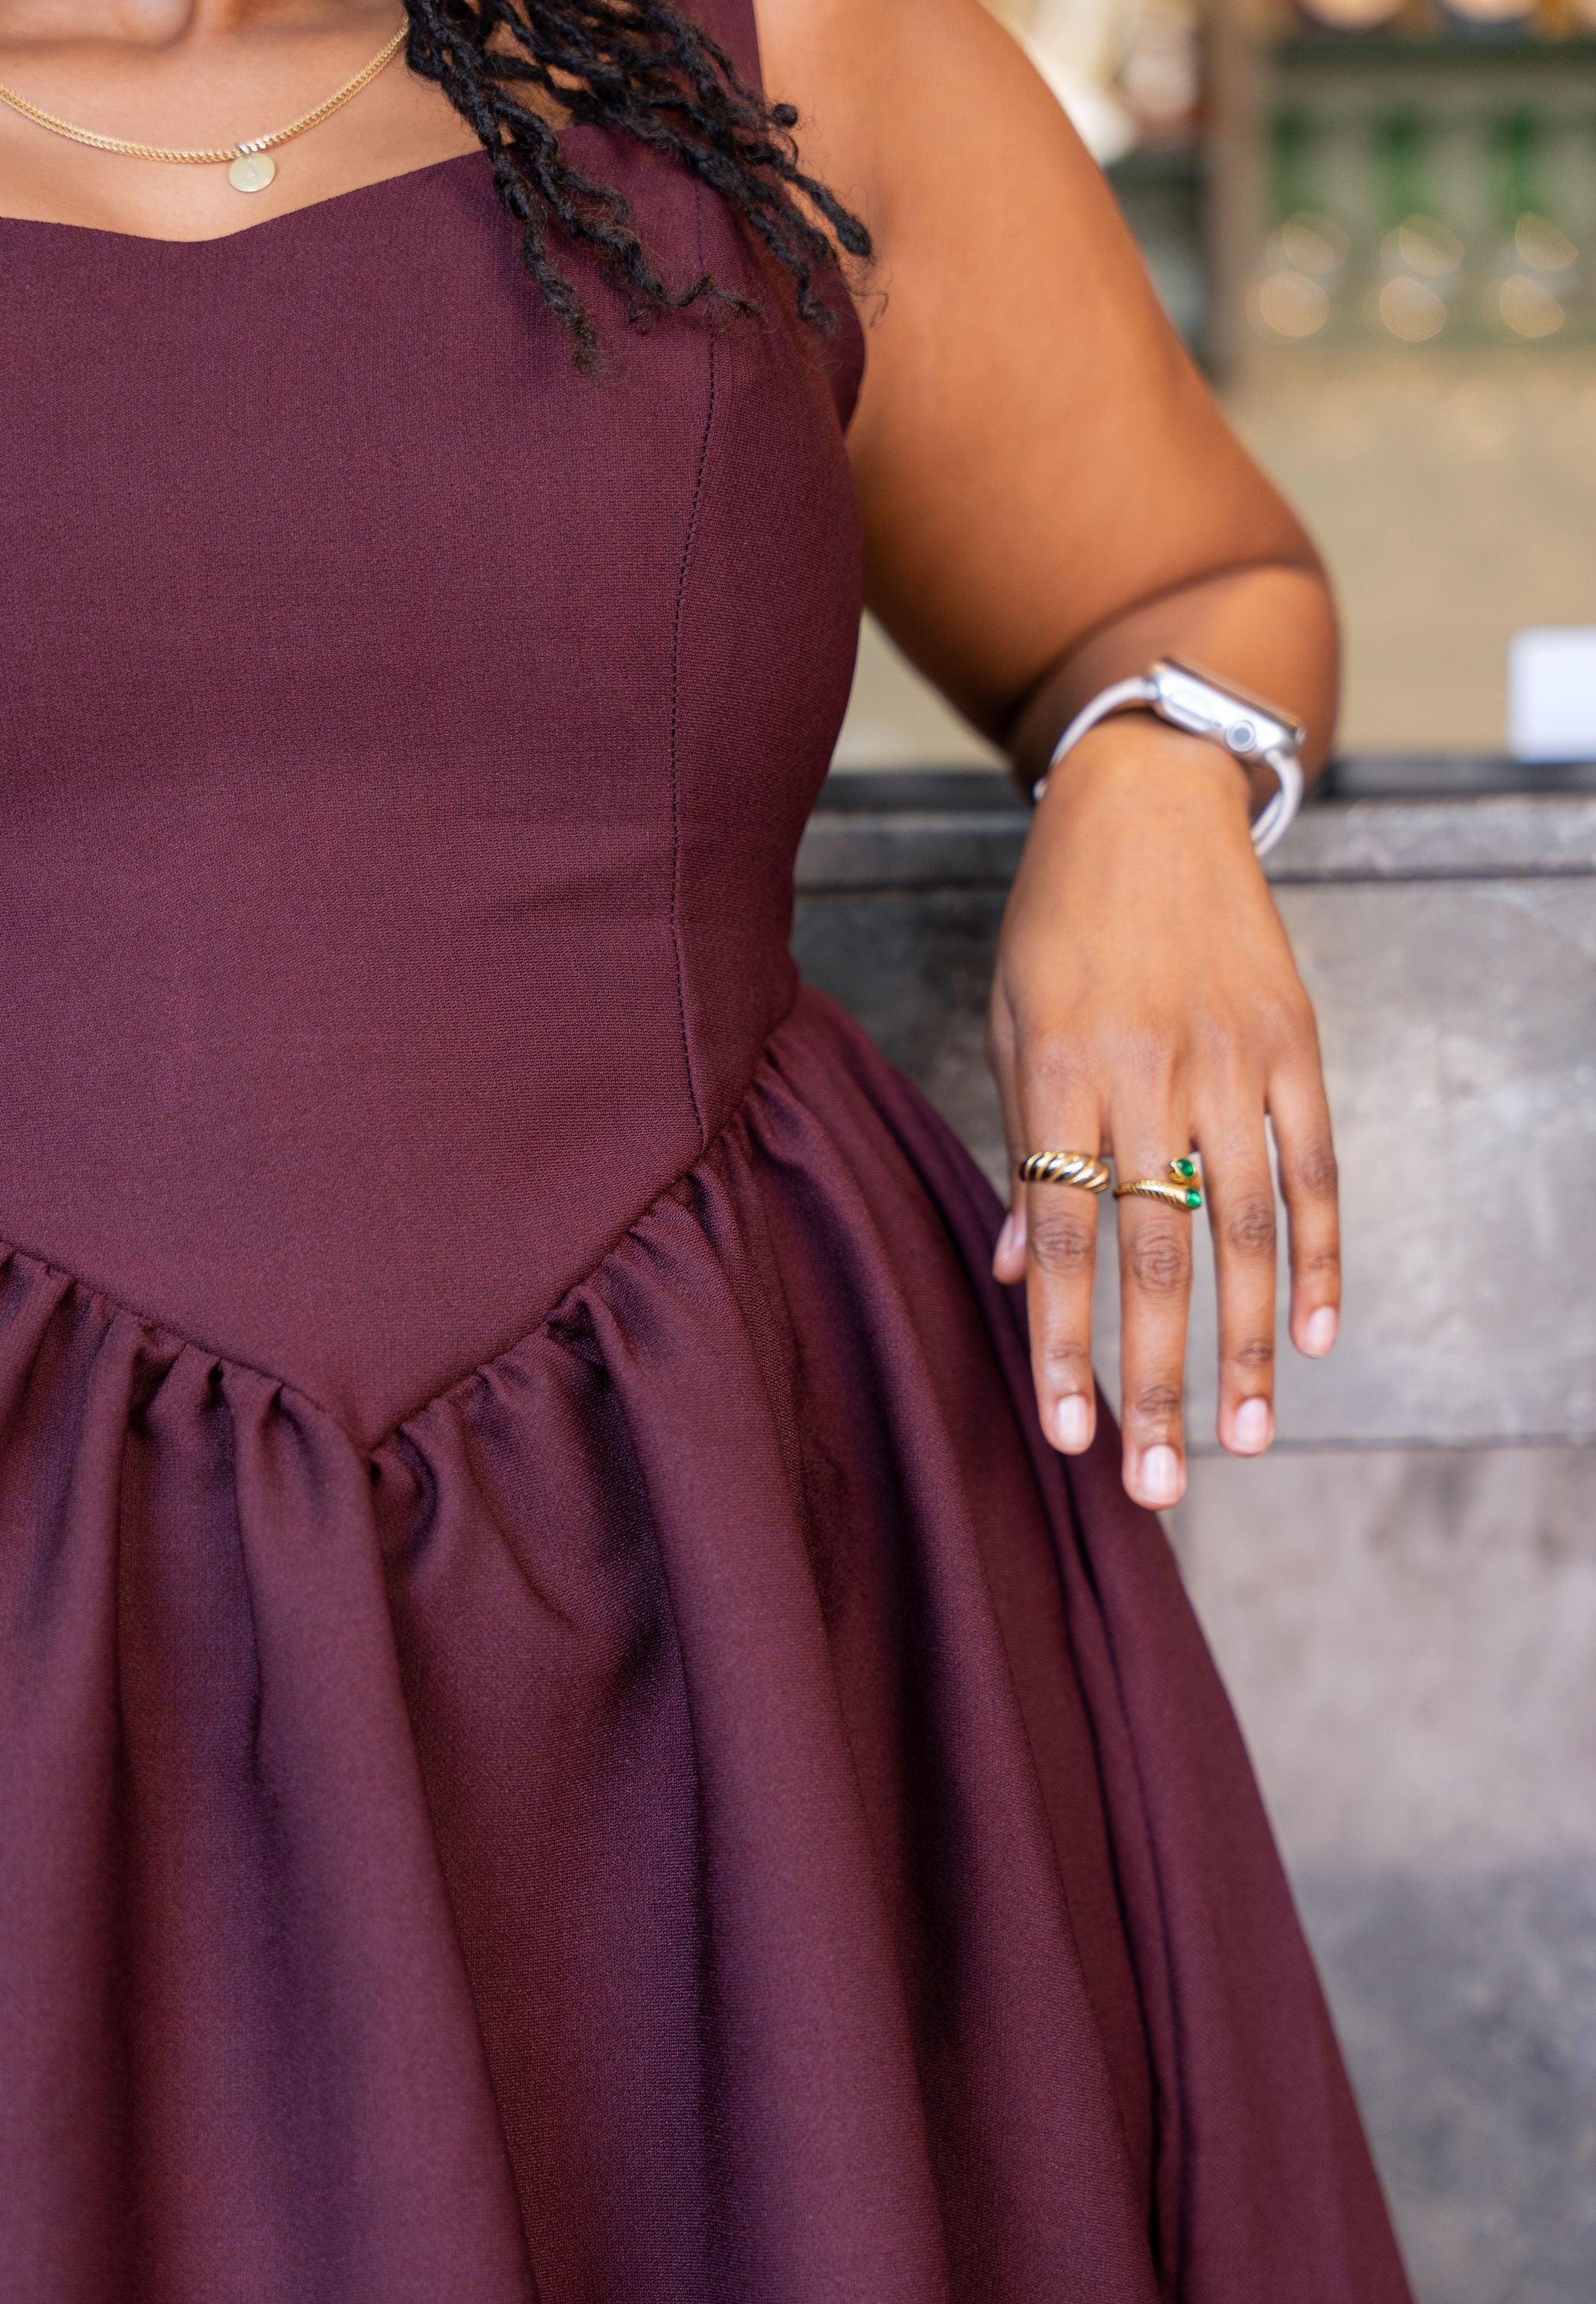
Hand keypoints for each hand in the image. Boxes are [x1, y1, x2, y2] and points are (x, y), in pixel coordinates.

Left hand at [985, 713, 1340, 1509]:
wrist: (1147, 798)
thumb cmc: (1055, 923)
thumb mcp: (1007, 1023)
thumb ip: (1021, 1153)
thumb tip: (1020, 1278)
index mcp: (1057, 1077)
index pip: (1062, 1240)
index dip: (1066, 1346)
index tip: (1066, 1436)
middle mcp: (1147, 1077)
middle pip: (1155, 1258)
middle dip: (1156, 1382)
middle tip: (1160, 1483)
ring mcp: (1229, 1062)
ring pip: (1243, 1231)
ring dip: (1249, 1347)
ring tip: (1245, 1439)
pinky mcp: (1293, 1044)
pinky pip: (1313, 1169)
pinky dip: (1318, 1257)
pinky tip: (1316, 1338)